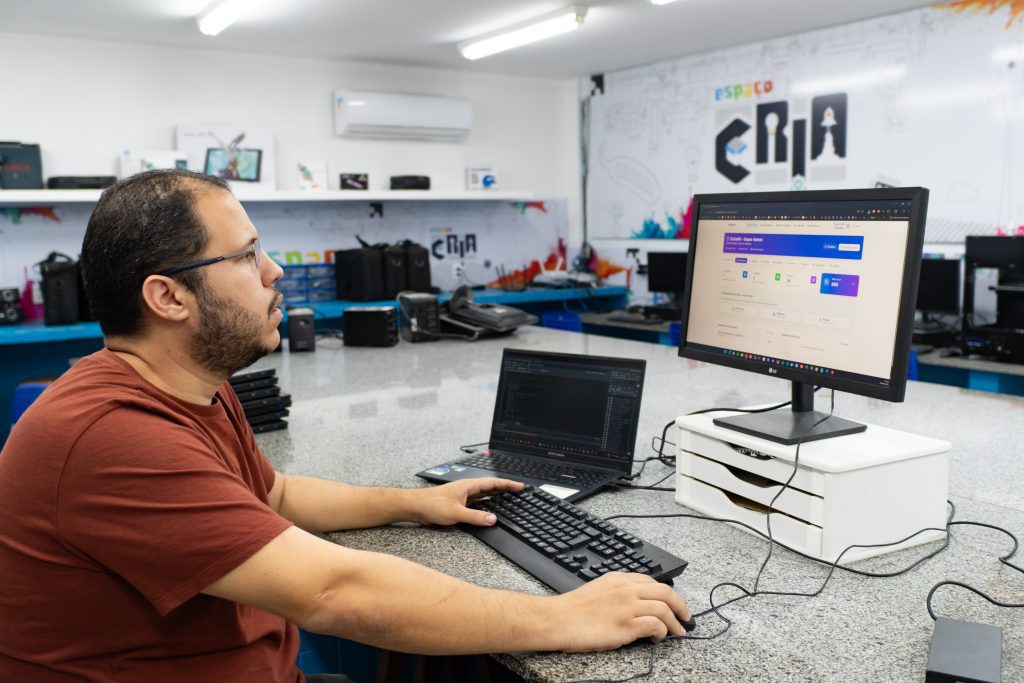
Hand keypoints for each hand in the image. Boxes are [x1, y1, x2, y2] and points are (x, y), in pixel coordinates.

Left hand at [407, 477, 524, 526]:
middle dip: (505, 489)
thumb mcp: (456, 513)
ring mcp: (463, 496)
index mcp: (468, 486)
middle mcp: (467, 489)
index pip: (493, 483)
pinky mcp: (459, 504)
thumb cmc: (431, 505)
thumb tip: (493, 519)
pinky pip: (477, 503)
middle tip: (518, 492)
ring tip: (509, 498)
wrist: (416, 507)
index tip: (519, 486)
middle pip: (490, 487)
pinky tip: (490, 509)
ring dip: (496, 496)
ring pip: (484, 495)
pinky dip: (486, 505)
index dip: (507, 484)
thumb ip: (475, 516)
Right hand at [547, 572, 690, 651]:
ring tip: (677, 632)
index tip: (673, 603)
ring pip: (664, 609)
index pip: (652, 581)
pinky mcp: (627, 625)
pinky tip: (658, 638)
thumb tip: (634, 603)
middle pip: (665, 592)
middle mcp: (626, 589)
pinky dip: (662, 632)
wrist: (558, 619)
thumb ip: (618, 591)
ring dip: (675, 623)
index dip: (667, 594)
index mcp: (619, 578)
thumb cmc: (573, 609)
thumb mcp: (599, 589)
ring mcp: (628, 606)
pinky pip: (656, 625)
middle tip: (686, 617)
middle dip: (681, 605)